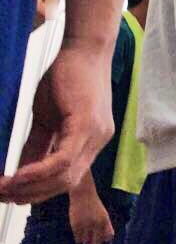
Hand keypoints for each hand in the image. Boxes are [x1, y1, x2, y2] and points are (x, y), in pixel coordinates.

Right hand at [0, 43, 113, 203]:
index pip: (65, 179)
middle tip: (0, 196)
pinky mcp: (88, 125)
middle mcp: (98, 142)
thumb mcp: (47, 118)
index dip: (36, 192)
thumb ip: (38, 145)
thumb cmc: (66, 77)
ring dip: (30, 187)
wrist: (84, 47)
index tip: (9, 195)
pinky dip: (39, 171)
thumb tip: (19, 170)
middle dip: (30, 195)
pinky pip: (64, 159)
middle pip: (64, 185)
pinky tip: (17, 176)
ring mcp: (96, 135)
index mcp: (90, 142)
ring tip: (3, 188)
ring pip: (65, 177)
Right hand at [69, 190, 113, 243]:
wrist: (83, 194)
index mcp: (105, 220)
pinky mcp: (76, 225)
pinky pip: (78, 239)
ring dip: (85, 241)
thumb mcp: (102, 214)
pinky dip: (78, 238)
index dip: (104, 239)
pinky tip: (79, 233)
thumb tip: (105, 241)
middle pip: (97, 243)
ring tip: (84, 237)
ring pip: (86, 242)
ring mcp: (86, 225)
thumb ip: (105, 226)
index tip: (100, 238)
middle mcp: (97, 223)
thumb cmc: (94, 205)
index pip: (108, 237)